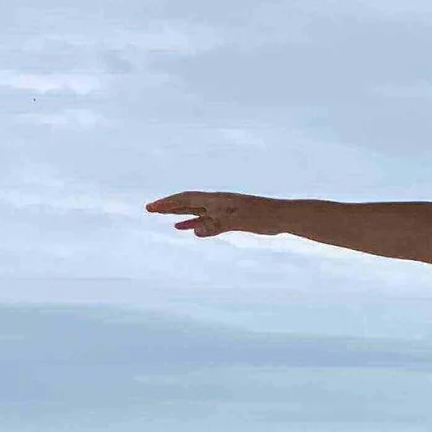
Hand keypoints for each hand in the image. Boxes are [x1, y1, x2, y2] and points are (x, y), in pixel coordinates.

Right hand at [147, 192, 264, 237]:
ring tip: (164, 216)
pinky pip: (207, 221)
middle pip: (187, 203)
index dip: (168, 203)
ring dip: (179, 214)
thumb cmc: (262, 216)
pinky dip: (195, 224)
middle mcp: (217, 203)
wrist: (282, 216)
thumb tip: (195, 231)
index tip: (151, 207)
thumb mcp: (238, 221)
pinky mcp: (230, 220)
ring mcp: (223, 211)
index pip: (186, 199)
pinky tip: (188, 229)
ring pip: (196, 212)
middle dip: (168, 205)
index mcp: (217, 200)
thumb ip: (216, 225)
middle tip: (149, 209)